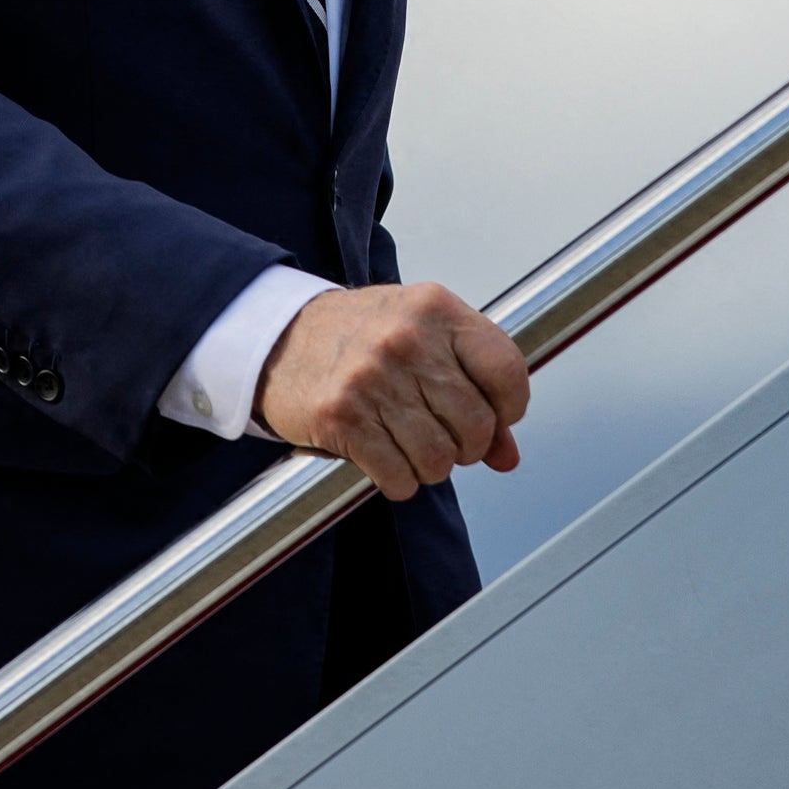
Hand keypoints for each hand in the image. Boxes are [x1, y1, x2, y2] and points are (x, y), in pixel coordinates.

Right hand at [253, 282, 527, 499]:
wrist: (278, 337)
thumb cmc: (357, 335)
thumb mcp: (422, 338)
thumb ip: (473, 388)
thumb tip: (506, 455)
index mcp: (435, 309)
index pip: (507, 370)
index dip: (509, 409)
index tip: (496, 418)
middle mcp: (406, 339)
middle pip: (476, 425)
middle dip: (467, 446)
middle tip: (443, 436)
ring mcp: (372, 377)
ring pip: (439, 459)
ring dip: (430, 466)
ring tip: (410, 444)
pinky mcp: (342, 416)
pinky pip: (398, 477)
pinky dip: (398, 480)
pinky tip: (384, 456)